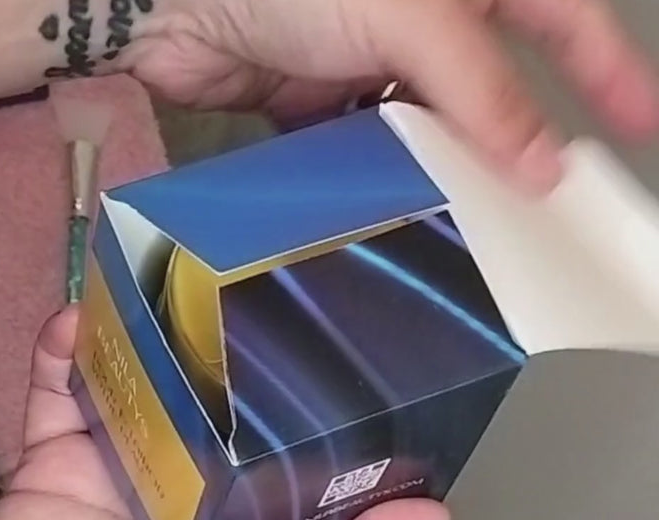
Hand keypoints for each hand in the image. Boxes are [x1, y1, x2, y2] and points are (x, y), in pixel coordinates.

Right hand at [0, 309, 447, 519]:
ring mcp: (120, 480)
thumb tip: (431, 515)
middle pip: (220, 412)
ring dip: (152, 337)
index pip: (298, 465)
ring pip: (144, 390)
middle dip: (235, 353)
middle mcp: (192, 506)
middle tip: (259, 270)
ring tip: (174, 266)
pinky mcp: (52, 470)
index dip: (324, 411)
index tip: (355, 340)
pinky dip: (70, 351)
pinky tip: (86, 307)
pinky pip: (62, 397)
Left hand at [127, 0, 658, 188]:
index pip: (563, 22)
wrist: (179, 3)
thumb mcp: (415, 17)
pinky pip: (365, 147)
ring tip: (469, 224)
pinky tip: (393, 209)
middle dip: (514, 143)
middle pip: (492, 86)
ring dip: (442, 170)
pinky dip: (377, 175)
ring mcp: (368, 57)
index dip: (608, 73)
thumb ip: (482, 88)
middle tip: (543, 208)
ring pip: (427, 126)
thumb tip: (544, 163)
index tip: (641, 130)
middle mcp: (426, 14)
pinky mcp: (317, 99)